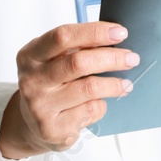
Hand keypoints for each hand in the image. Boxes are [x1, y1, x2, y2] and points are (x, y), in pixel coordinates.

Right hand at [0, 21, 136, 158]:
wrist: (28, 126)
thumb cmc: (50, 85)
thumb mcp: (53, 61)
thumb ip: (77, 49)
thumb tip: (115, 39)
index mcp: (30, 55)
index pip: (63, 37)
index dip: (95, 32)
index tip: (120, 32)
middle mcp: (31, 80)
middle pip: (78, 62)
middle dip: (112, 58)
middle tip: (132, 58)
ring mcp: (39, 106)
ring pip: (89, 88)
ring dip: (114, 84)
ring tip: (126, 84)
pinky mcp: (51, 128)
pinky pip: (90, 110)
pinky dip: (101, 105)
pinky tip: (100, 103)